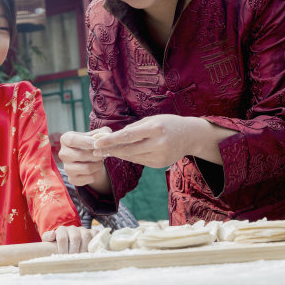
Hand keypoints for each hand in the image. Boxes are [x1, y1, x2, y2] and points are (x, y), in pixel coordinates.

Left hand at [42, 225, 97, 253]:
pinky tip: (93, 251)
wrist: (68, 239)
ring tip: (81, 258)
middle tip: (73, 260)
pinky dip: (96, 241)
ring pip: (86, 236)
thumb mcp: (50, 241)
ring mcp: (83, 230)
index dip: (62, 249)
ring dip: (84, 248)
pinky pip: (96, 234)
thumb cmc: (58, 243)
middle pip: (75, 237)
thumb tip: (52, 235)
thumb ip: (48, 237)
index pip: (62, 238)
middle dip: (74, 250)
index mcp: (62, 230)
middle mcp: (73, 228)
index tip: (63, 258)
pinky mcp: (92, 232)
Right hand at [59, 129, 112, 192]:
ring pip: (86, 168)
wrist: (90, 159)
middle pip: (80, 155)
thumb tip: (105, 136)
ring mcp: (66, 167)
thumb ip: (103, 132)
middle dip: (96, 155)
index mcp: (65, 139)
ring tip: (100, 161)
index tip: (97, 144)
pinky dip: (96, 174)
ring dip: (98, 165)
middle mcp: (63, 153)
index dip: (85, 142)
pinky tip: (95, 169)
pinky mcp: (72, 179)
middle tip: (104, 153)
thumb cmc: (92, 143)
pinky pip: (88, 178)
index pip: (72, 140)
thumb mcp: (97, 135)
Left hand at [92, 115, 236, 166]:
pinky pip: (139, 161)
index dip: (111, 140)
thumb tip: (112, 136)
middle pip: (128, 149)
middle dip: (110, 150)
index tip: (96, 142)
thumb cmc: (167, 123)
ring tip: (103, 152)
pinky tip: (120, 153)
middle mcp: (159, 143)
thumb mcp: (152, 120)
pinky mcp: (160, 164)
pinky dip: (129, 157)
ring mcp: (160, 156)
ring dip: (117, 154)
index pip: (128, 136)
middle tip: (94, 151)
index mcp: (156, 128)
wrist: (190, 136)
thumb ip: (133, 128)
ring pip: (132, 157)